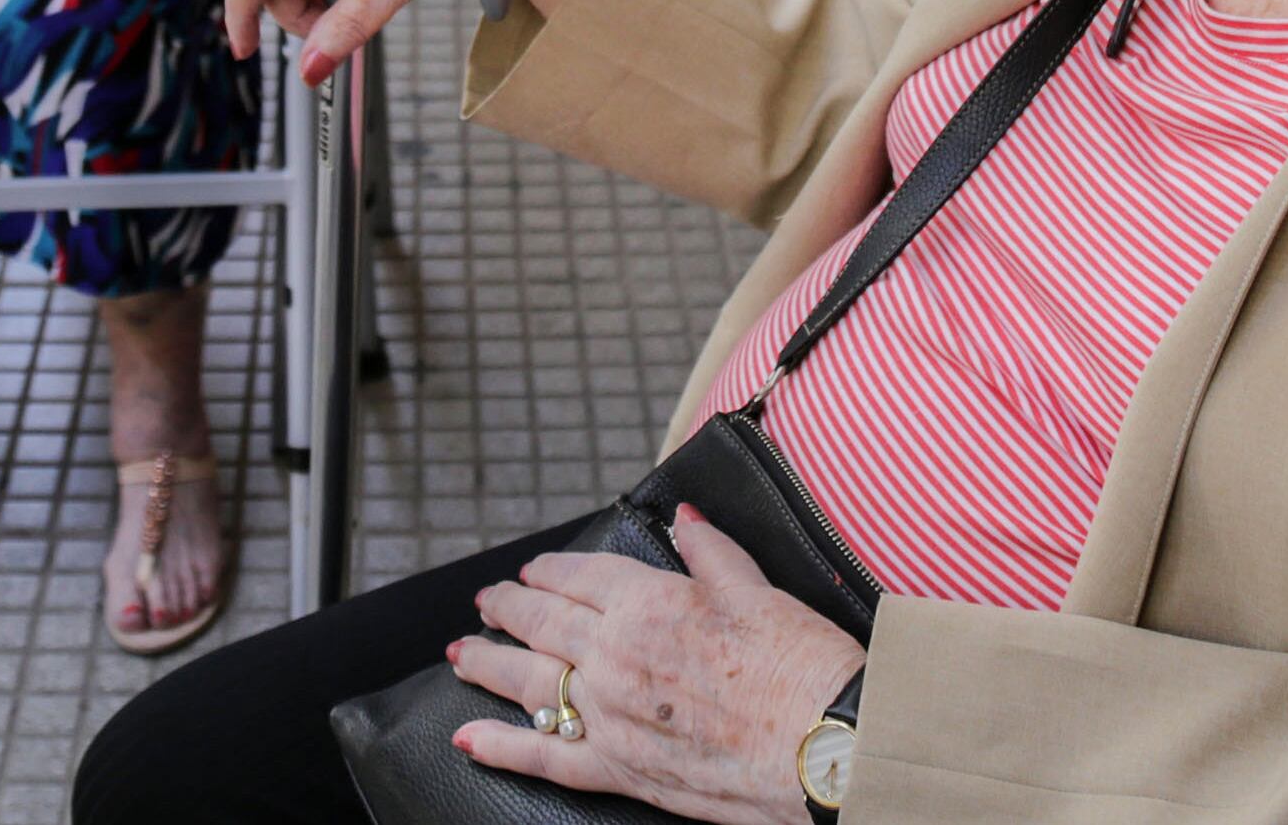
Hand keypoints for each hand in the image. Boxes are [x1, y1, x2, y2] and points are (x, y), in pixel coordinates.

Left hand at [449, 509, 868, 824]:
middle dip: (507, 609)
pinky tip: (469, 737)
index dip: (550, 570)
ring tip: (462, 654)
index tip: (533, 570)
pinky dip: (501, 746)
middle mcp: (616, 655)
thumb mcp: (757, 588)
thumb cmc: (802, 664)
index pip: (580, 575)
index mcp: (649, 602)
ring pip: (530, 683)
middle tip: (486, 602)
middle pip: (543, 624)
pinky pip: (546, 757)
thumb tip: (683, 518)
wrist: (825, 745)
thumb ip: (710, 551)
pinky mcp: (620, 769)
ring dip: (489, 665)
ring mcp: (611, 715)